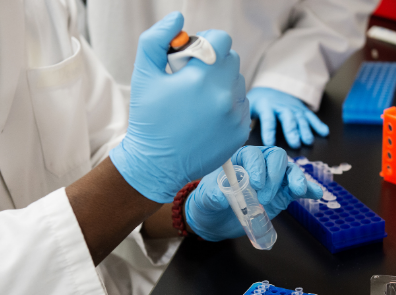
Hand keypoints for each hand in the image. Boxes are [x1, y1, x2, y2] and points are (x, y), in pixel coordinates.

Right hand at [110, 12, 249, 202]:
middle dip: (215, 63)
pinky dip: (229, 105)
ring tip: (200, 101)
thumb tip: (178, 19)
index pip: (221, 40)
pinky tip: (209, 117)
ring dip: (223, 84)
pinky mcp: (241, 132)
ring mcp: (236, 116)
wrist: (157, 164)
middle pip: (232, 59)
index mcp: (202, 78)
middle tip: (193, 79)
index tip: (192, 57)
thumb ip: (157, 39)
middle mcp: (224, 96)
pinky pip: (242, 105)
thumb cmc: (149, 119)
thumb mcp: (144, 74)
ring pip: (239, 83)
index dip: (206, 42)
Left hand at [185, 146, 322, 240]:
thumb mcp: (206, 198)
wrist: (215, 220)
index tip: (256, 185)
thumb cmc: (208, 201)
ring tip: (298, 190)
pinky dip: (308, 188)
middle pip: (276, 158)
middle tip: (264, 198)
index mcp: (240, 159)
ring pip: (290, 170)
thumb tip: (222, 195)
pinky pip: (298, 188)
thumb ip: (213, 194)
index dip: (258, 167)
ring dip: (296, 178)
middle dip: (275, 176)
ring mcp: (273, 179)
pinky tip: (315, 193)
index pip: (254, 155)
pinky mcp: (282, 193)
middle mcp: (260, 165)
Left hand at [247, 87, 328, 148]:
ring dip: (305, 130)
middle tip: (295, 144)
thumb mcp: (249, 107)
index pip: (268, 119)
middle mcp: (282, 107)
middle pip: (288, 119)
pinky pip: (312, 117)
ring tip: (308, 141)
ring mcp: (294, 108)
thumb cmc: (259, 103)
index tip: (269, 143)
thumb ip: (245, 120)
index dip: (268, 131)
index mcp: (266, 106)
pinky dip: (319, 124)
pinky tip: (324, 132)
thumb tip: (239, 135)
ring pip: (301, 119)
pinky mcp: (303, 110)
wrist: (271, 88)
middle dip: (292, 131)